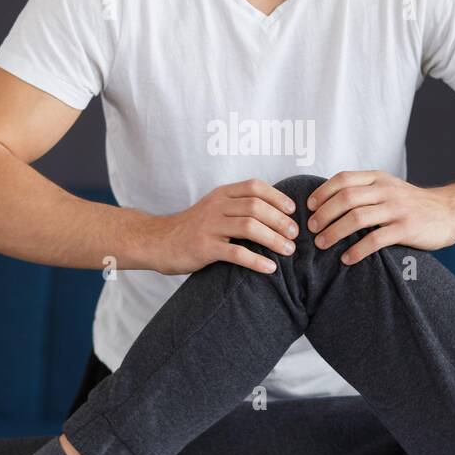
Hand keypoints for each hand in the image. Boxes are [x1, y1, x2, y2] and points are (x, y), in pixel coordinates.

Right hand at [152, 178, 299, 275]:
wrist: (158, 242)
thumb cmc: (192, 227)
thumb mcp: (214, 208)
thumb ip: (237, 207)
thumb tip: (275, 214)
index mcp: (221, 194)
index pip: (255, 187)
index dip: (277, 197)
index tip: (292, 211)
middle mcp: (216, 206)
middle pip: (256, 207)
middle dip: (280, 220)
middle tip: (295, 234)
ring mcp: (209, 226)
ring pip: (249, 227)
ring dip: (273, 239)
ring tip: (288, 250)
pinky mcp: (204, 248)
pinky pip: (236, 253)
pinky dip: (256, 260)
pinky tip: (270, 268)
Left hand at [306, 169, 454, 264]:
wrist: (451, 211)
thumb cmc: (413, 203)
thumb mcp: (389, 187)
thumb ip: (365, 190)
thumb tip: (329, 203)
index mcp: (379, 178)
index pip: (343, 179)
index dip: (322, 192)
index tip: (309, 207)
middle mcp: (386, 190)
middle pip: (345, 198)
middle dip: (323, 214)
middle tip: (311, 229)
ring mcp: (396, 209)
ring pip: (356, 217)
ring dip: (334, 232)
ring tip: (322, 244)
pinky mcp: (406, 228)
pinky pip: (375, 239)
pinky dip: (357, 250)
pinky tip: (346, 258)